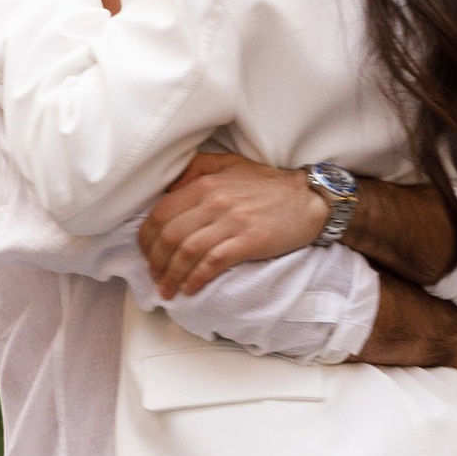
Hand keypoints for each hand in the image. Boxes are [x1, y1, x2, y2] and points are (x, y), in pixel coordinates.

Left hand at [138, 149, 324, 297]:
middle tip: (154, 277)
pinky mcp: (249, 241)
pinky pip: (213, 263)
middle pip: (169, 236)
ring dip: (172, 276)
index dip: (147, 239)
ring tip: (168, 290)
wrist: (309, 198)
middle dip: (155, 262)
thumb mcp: (229, 165)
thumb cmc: (268, 185)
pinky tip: (190, 289)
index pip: (161, 213)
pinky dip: (196, 279)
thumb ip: (197, 170)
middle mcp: (214, 201)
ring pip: (187, 252)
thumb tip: (169, 186)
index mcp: (204, 183)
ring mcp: (232, 222)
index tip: (146, 255)